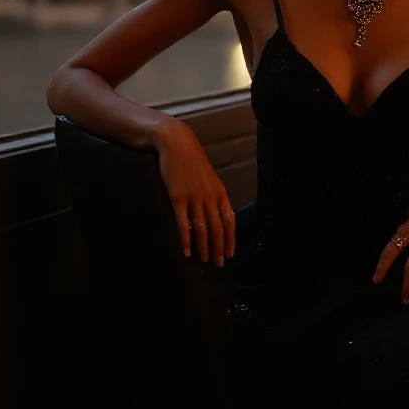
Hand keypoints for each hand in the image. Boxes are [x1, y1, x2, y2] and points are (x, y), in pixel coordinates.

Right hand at [153, 116, 235, 266]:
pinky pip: (183, 223)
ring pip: (202, 228)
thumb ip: (213, 195)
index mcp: (220, 192)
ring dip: (204, 247)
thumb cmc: (193, 162)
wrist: (177, 145)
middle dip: (219, 247)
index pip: (230, 220)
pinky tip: (186, 251)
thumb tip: (216, 215)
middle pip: (217, 227)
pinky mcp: (178, 198)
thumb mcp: (209, 178)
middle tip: (218, 264)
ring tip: (205, 260)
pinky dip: (185, 239)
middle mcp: (210, 196)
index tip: (230, 253)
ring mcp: (194, 197)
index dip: (231, 238)